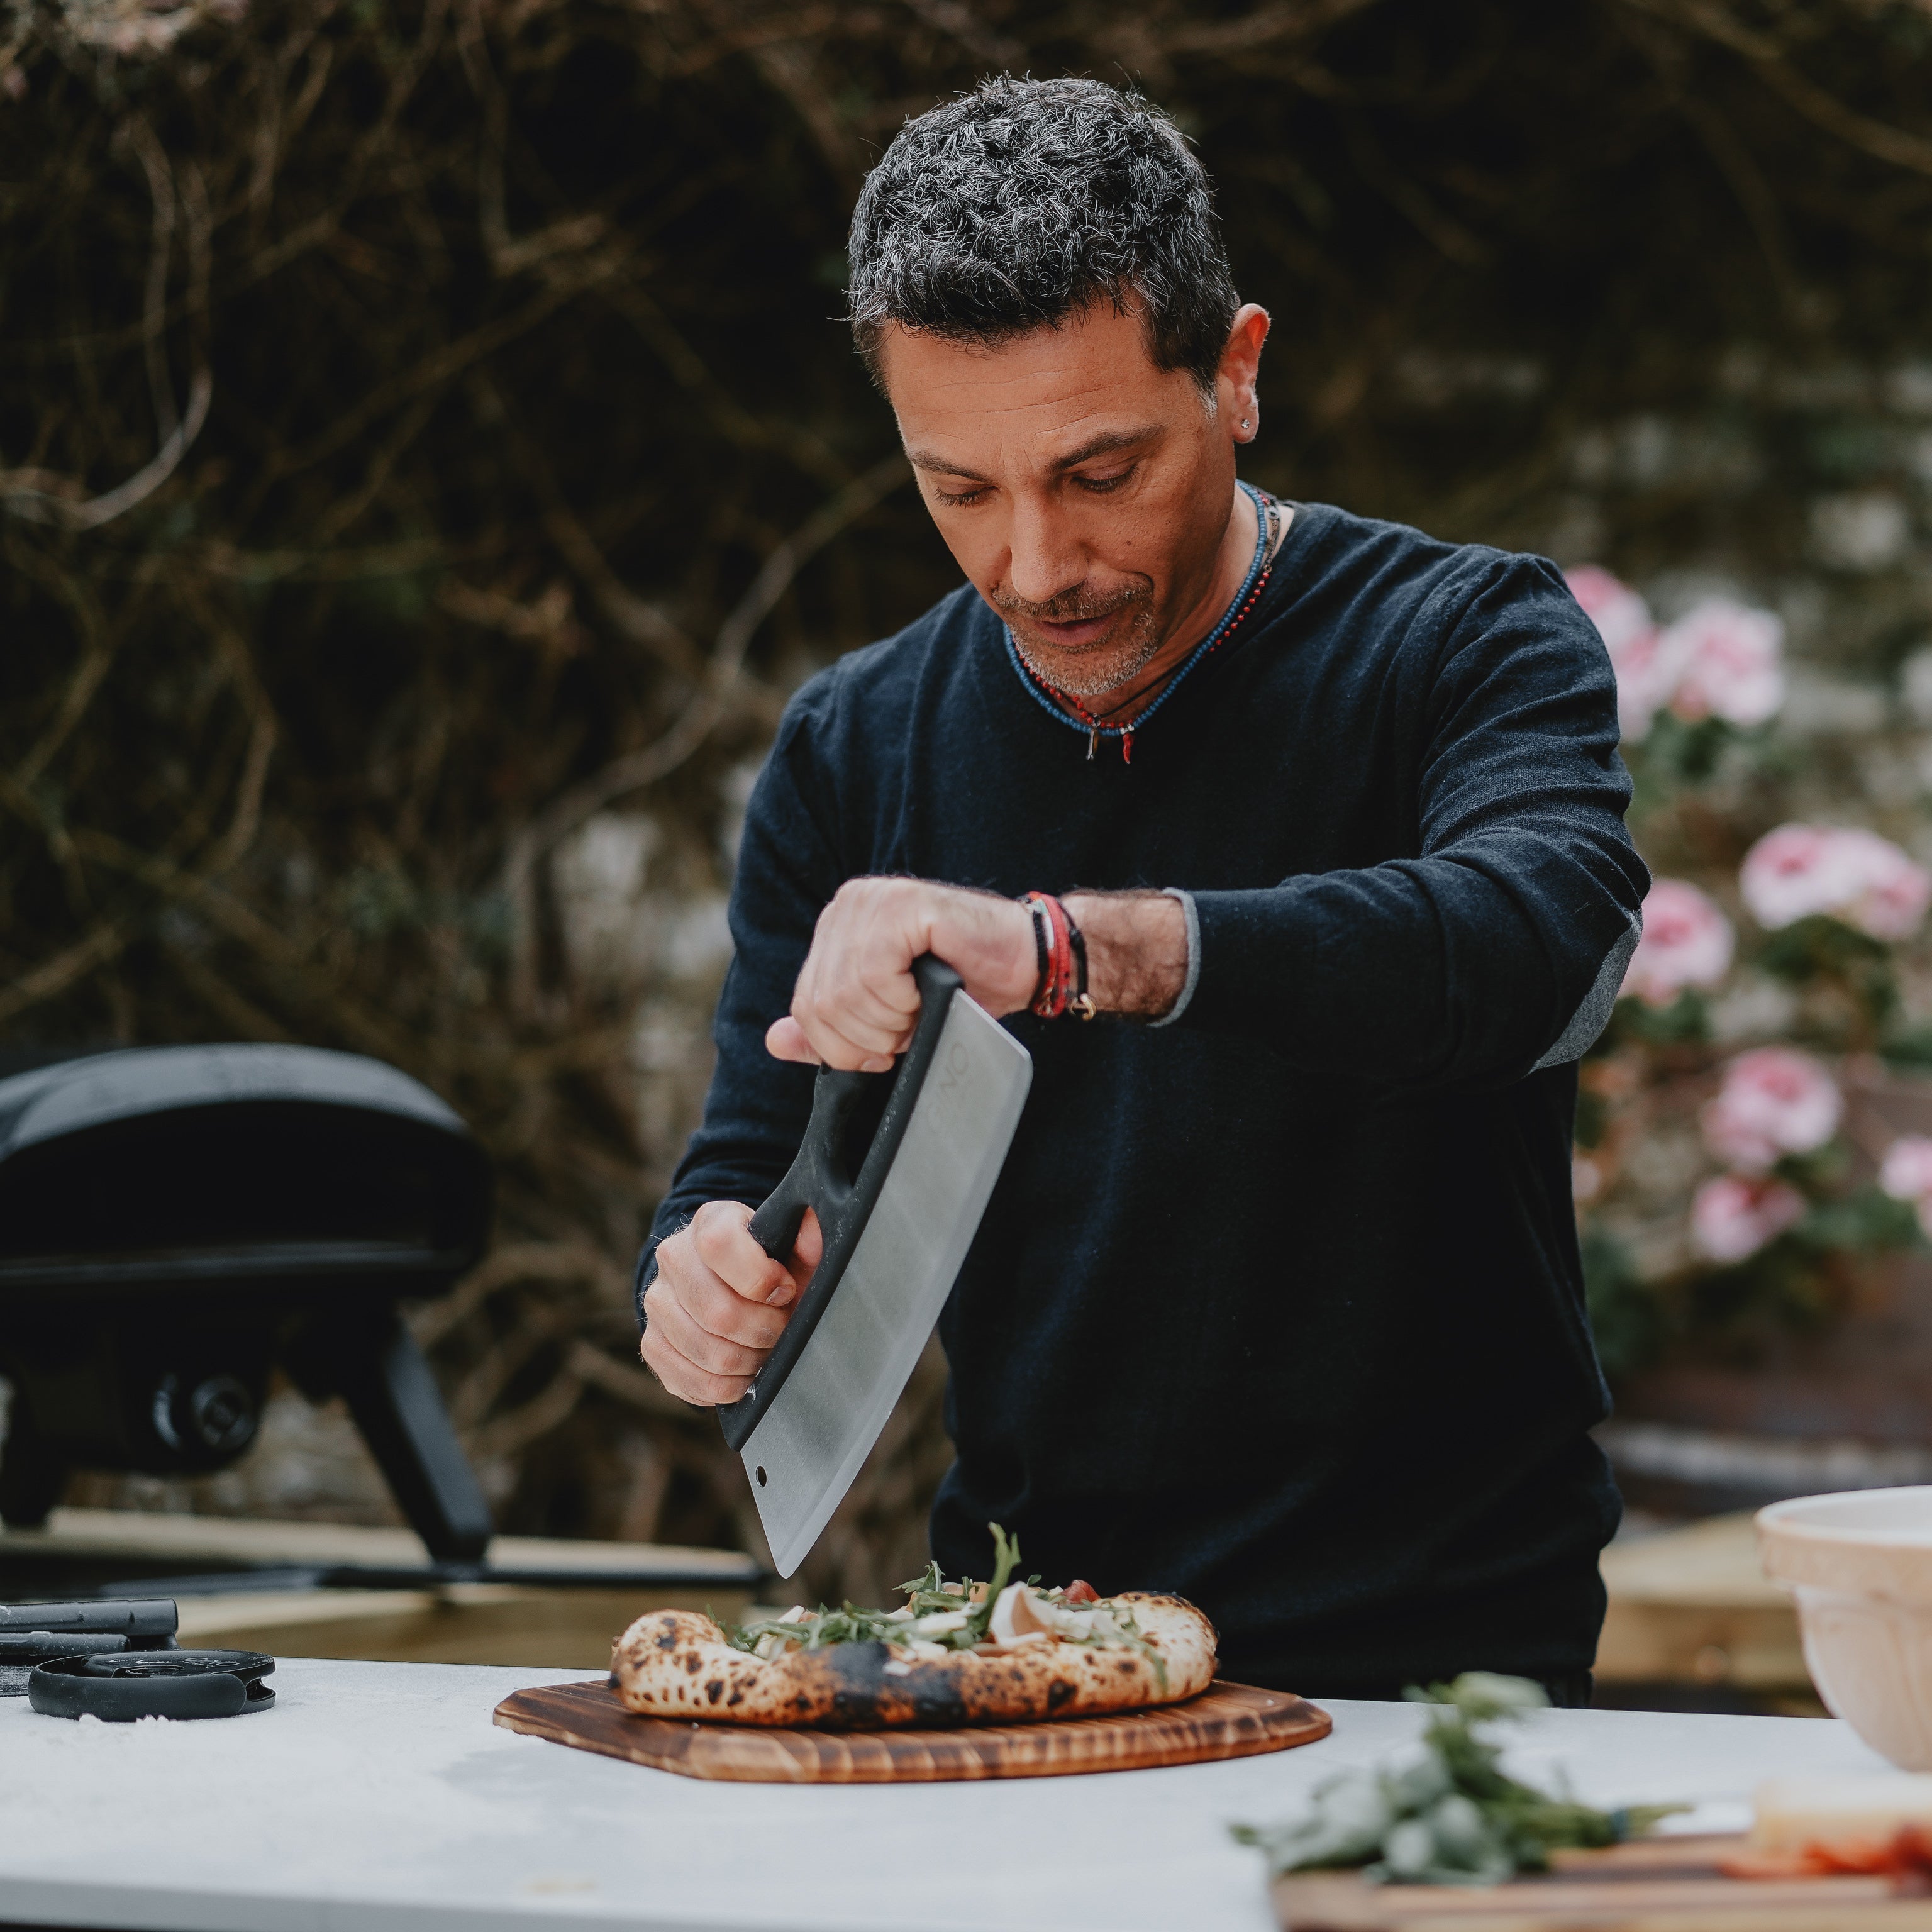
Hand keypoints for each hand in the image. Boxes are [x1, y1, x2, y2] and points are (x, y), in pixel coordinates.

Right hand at [640, 1201, 823, 1405]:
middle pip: (719, 1312)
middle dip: (764, 1331)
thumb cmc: (769, 1266)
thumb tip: (814, 1236)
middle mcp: (673, 1258)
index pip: (720, 1245)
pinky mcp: (653, 1344)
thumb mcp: (793, 1247)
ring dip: (751, 1361)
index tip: (786, 1291)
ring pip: (711, 1353)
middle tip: (781, 1330)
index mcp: (710, 1223)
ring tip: (765, 1350)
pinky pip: (696, 1382)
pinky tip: (745, 1371)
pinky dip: (731, 1387)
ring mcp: (658, 1303)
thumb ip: (809, 1239)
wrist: (726, 1285)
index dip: (760, 1278)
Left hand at [765, 877, 1037, 1068]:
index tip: (883, 1049)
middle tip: (907, 1032)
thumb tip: (774, 1041)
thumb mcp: (884, 1018)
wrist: (1023, 963)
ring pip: (846, 992)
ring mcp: (874, 900)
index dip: (842, 1045)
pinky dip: (902, 999)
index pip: (805, 1005)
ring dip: (890, 1021)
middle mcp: (848, 905)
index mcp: (836, 926)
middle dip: (868, 1037)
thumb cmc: (962, 987)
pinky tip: (925, 992)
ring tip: (919, 1011)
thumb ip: (830, 1029)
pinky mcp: (904, 904)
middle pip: (822, 1003)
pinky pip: (876, 971)